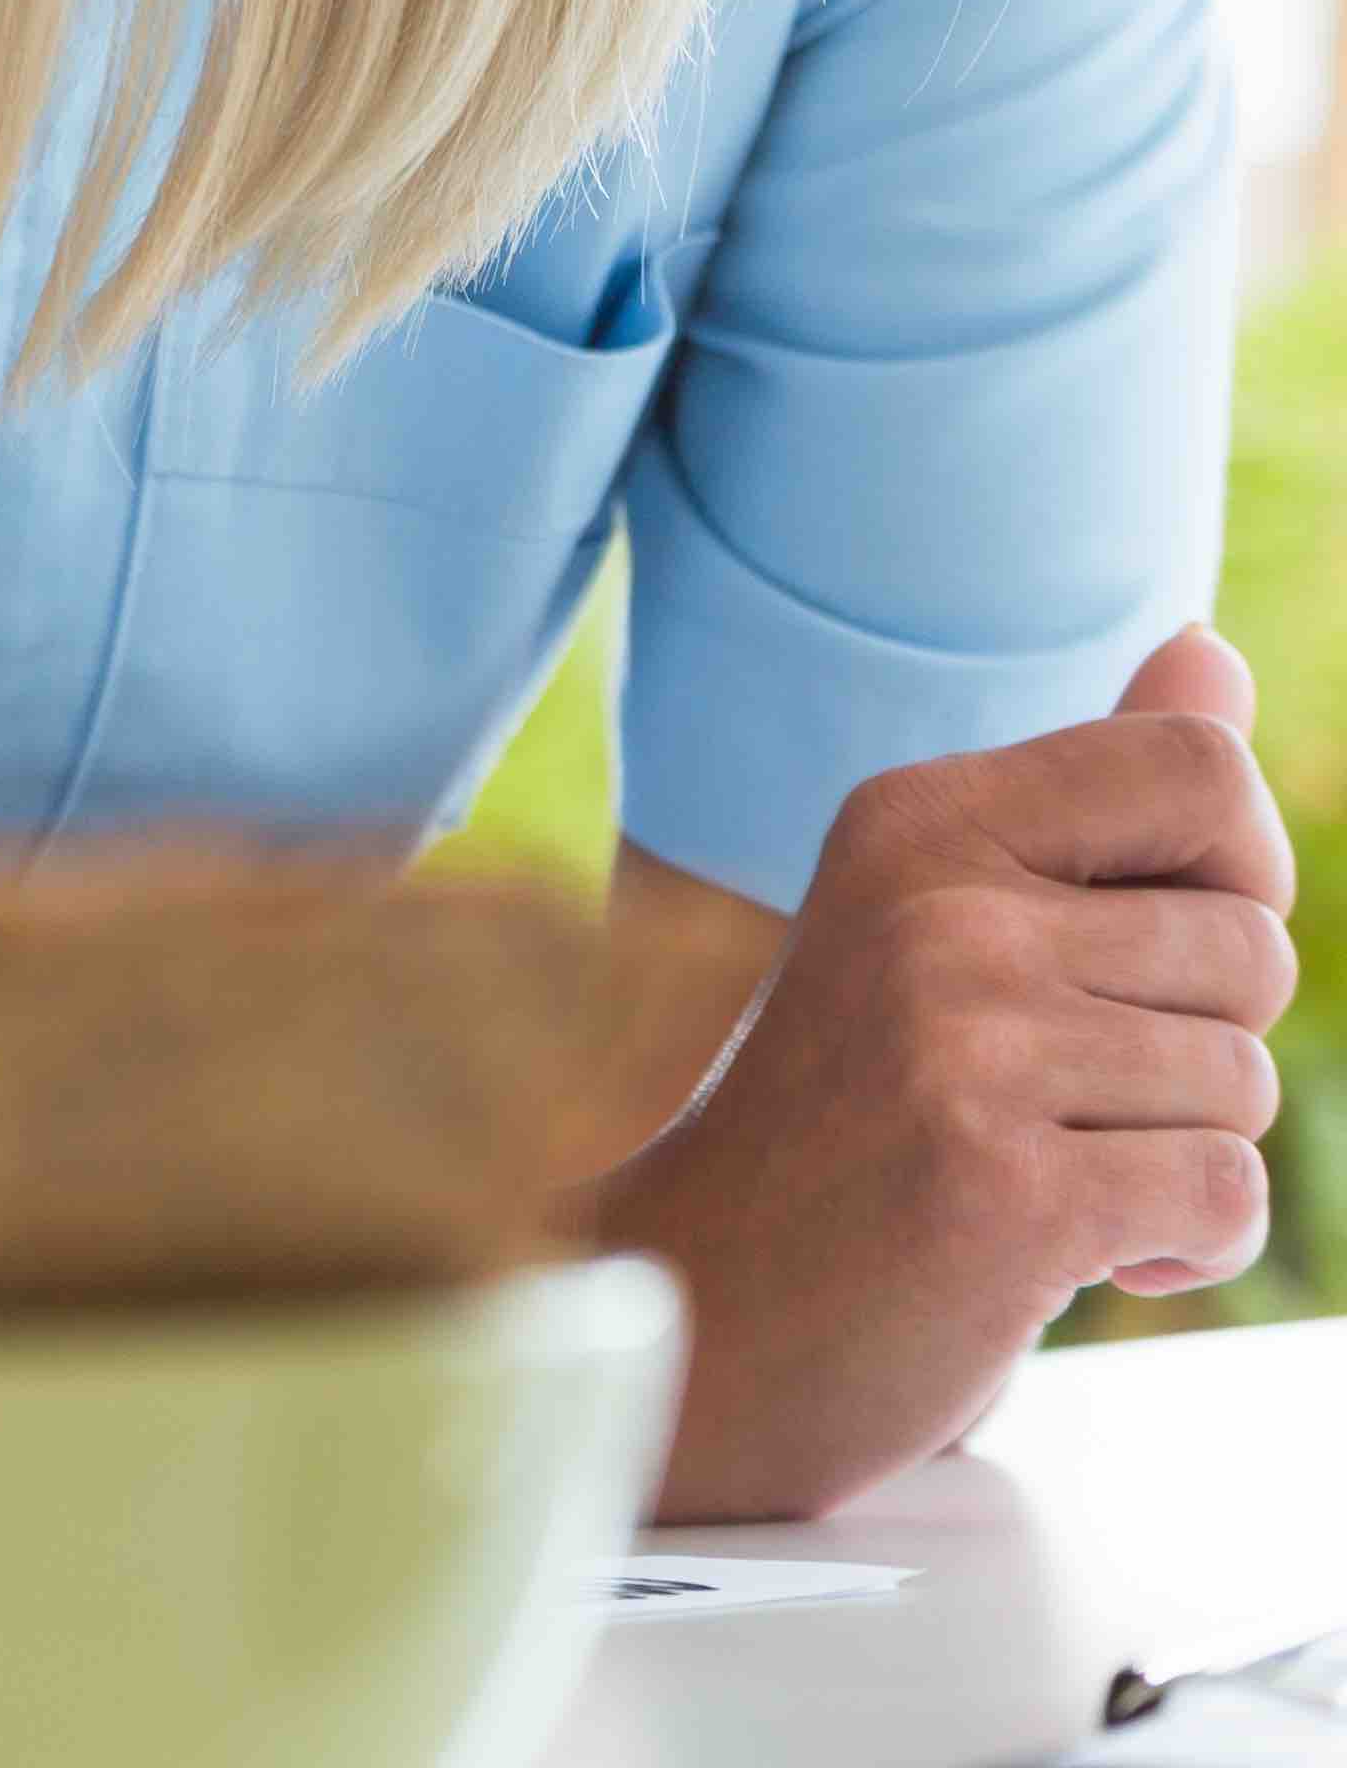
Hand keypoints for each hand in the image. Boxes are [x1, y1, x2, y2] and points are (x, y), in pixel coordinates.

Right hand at [599, 626, 1295, 1520]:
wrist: (704, 1309)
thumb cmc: (848, 1117)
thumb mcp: (944, 920)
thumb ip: (1091, 793)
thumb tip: (1210, 647)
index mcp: (914, 818)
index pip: (1199, 767)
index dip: (1230, 874)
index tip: (1140, 958)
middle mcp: (936, 907)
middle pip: (1252, 948)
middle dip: (1197, 1048)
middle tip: (1049, 1096)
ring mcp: (964, 1045)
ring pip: (1245, 1088)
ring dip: (1175, 1158)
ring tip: (1034, 1172)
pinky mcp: (1005, 1185)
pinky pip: (1227, 1199)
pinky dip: (1178, 1251)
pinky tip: (1065, 1257)